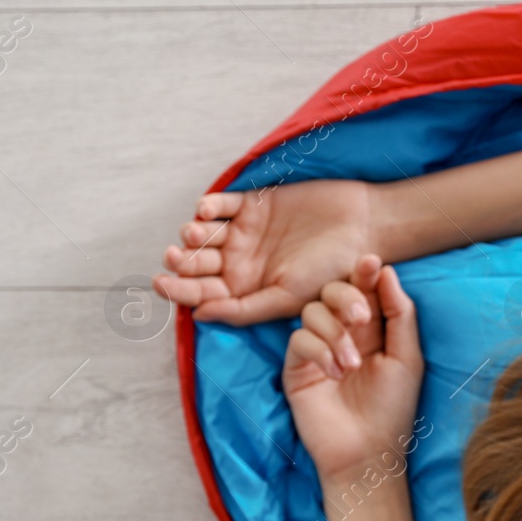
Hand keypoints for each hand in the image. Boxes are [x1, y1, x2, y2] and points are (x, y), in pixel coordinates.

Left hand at [154, 179, 376, 325]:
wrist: (361, 229)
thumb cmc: (330, 272)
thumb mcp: (286, 299)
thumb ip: (243, 310)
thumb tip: (198, 315)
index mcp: (244, 291)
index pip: (202, 294)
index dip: (178, 290)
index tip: (160, 283)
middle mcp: (240, 264)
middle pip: (198, 264)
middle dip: (182, 262)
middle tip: (176, 257)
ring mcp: (245, 233)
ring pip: (205, 234)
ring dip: (194, 233)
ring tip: (195, 233)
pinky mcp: (253, 204)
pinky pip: (223, 204)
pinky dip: (211, 206)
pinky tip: (208, 210)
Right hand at [283, 256, 422, 484]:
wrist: (367, 452)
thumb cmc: (392, 409)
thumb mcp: (406, 357)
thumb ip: (399, 314)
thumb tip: (386, 270)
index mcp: (371, 329)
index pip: (363, 289)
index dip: (365, 273)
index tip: (371, 262)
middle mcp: (342, 333)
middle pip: (332, 290)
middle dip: (347, 297)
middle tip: (362, 320)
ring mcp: (316, 350)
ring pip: (312, 311)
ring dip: (334, 334)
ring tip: (351, 367)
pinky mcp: (296, 368)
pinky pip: (298, 340)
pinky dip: (317, 352)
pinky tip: (333, 375)